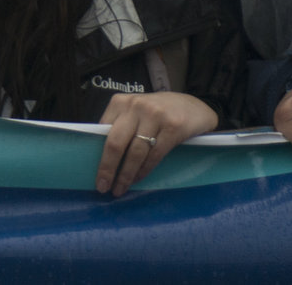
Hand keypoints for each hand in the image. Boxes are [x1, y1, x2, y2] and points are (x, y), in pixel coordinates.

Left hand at [94, 90, 216, 195]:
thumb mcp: (136, 112)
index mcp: (120, 102)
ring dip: (126, 174)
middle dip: (108, 168)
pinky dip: (144, 170)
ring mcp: (155, 116)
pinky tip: (138, 179)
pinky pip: (155, 154)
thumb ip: (121, 126)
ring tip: (120, 189)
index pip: (102, 131)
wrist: (196, 106)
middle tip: (103, 188)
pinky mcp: (174, 127)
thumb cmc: (160, 112)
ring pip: (135, 152)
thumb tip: (101, 155)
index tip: (95, 174)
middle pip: (115, 142)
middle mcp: (135, 106)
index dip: (97, 154)